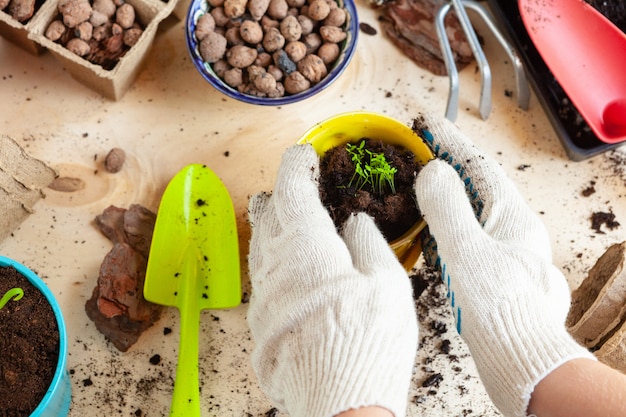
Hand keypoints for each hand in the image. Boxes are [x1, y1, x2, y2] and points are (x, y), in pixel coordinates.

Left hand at [247, 144, 417, 416]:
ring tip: (277, 215)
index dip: (296, 168)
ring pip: (259, 247)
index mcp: (308, 250)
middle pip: (268, 217)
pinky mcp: (262, 324)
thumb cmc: (368, 345)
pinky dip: (268, 259)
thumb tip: (354, 222)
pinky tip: (279, 264)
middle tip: (288, 183)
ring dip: (268, 225)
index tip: (302, 155)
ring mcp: (264, 298)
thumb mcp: (387, 286)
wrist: (340, 405)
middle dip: (278, 194)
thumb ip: (368, 244)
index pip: (292, 193)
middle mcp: (277, 269)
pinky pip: (260, 278)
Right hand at [412, 114, 594, 416]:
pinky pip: (465, 232)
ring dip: (444, 189)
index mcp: (513, 218)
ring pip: (470, 208)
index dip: (451, 142)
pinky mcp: (492, 271)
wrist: (521, 360)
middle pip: (476, 184)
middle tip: (418, 145)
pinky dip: (444, 219)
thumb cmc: (500, 309)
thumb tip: (433, 171)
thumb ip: (447, 209)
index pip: (479, 167)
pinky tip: (429, 223)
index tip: (427, 123)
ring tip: (418, 175)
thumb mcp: (468, 253)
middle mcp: (512, 230)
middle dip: (447, 161)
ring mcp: (503, 251)